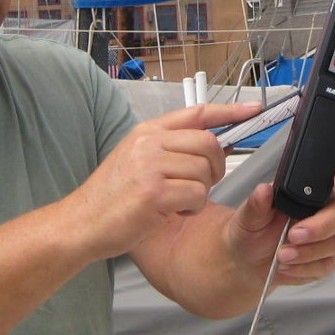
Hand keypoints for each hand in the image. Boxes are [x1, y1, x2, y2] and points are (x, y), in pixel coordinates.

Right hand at [64, 102, 260, 260]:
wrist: (81, 223)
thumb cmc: (112, 197)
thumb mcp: (136, 159)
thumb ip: (170, 148)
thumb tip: (213, 145)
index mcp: (147, 131)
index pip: (197, 113)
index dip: (230, 111)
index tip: (253, 110)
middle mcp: (150, 143)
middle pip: (209, 144)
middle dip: (215, 167)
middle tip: (199, 184)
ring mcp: (151, 166)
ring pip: (205, 172)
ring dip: (200, 192)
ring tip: (176, 200)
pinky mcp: (154, 192)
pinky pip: (197, 195)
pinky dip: (192, 208)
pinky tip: (172, 211)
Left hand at [227, 157, 334, 286]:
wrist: (248, 261)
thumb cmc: (252, 231)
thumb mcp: (248, 215)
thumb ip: (257, 203)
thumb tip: (264, 190)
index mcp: (308, 190)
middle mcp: (323, 210)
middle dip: (320, 226)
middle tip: (294, 235)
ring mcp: (328, 236)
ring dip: (308, 251)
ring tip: (282, 255)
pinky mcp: (326, 259)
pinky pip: (326, 265)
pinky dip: (304, 268)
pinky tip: (287, 266)